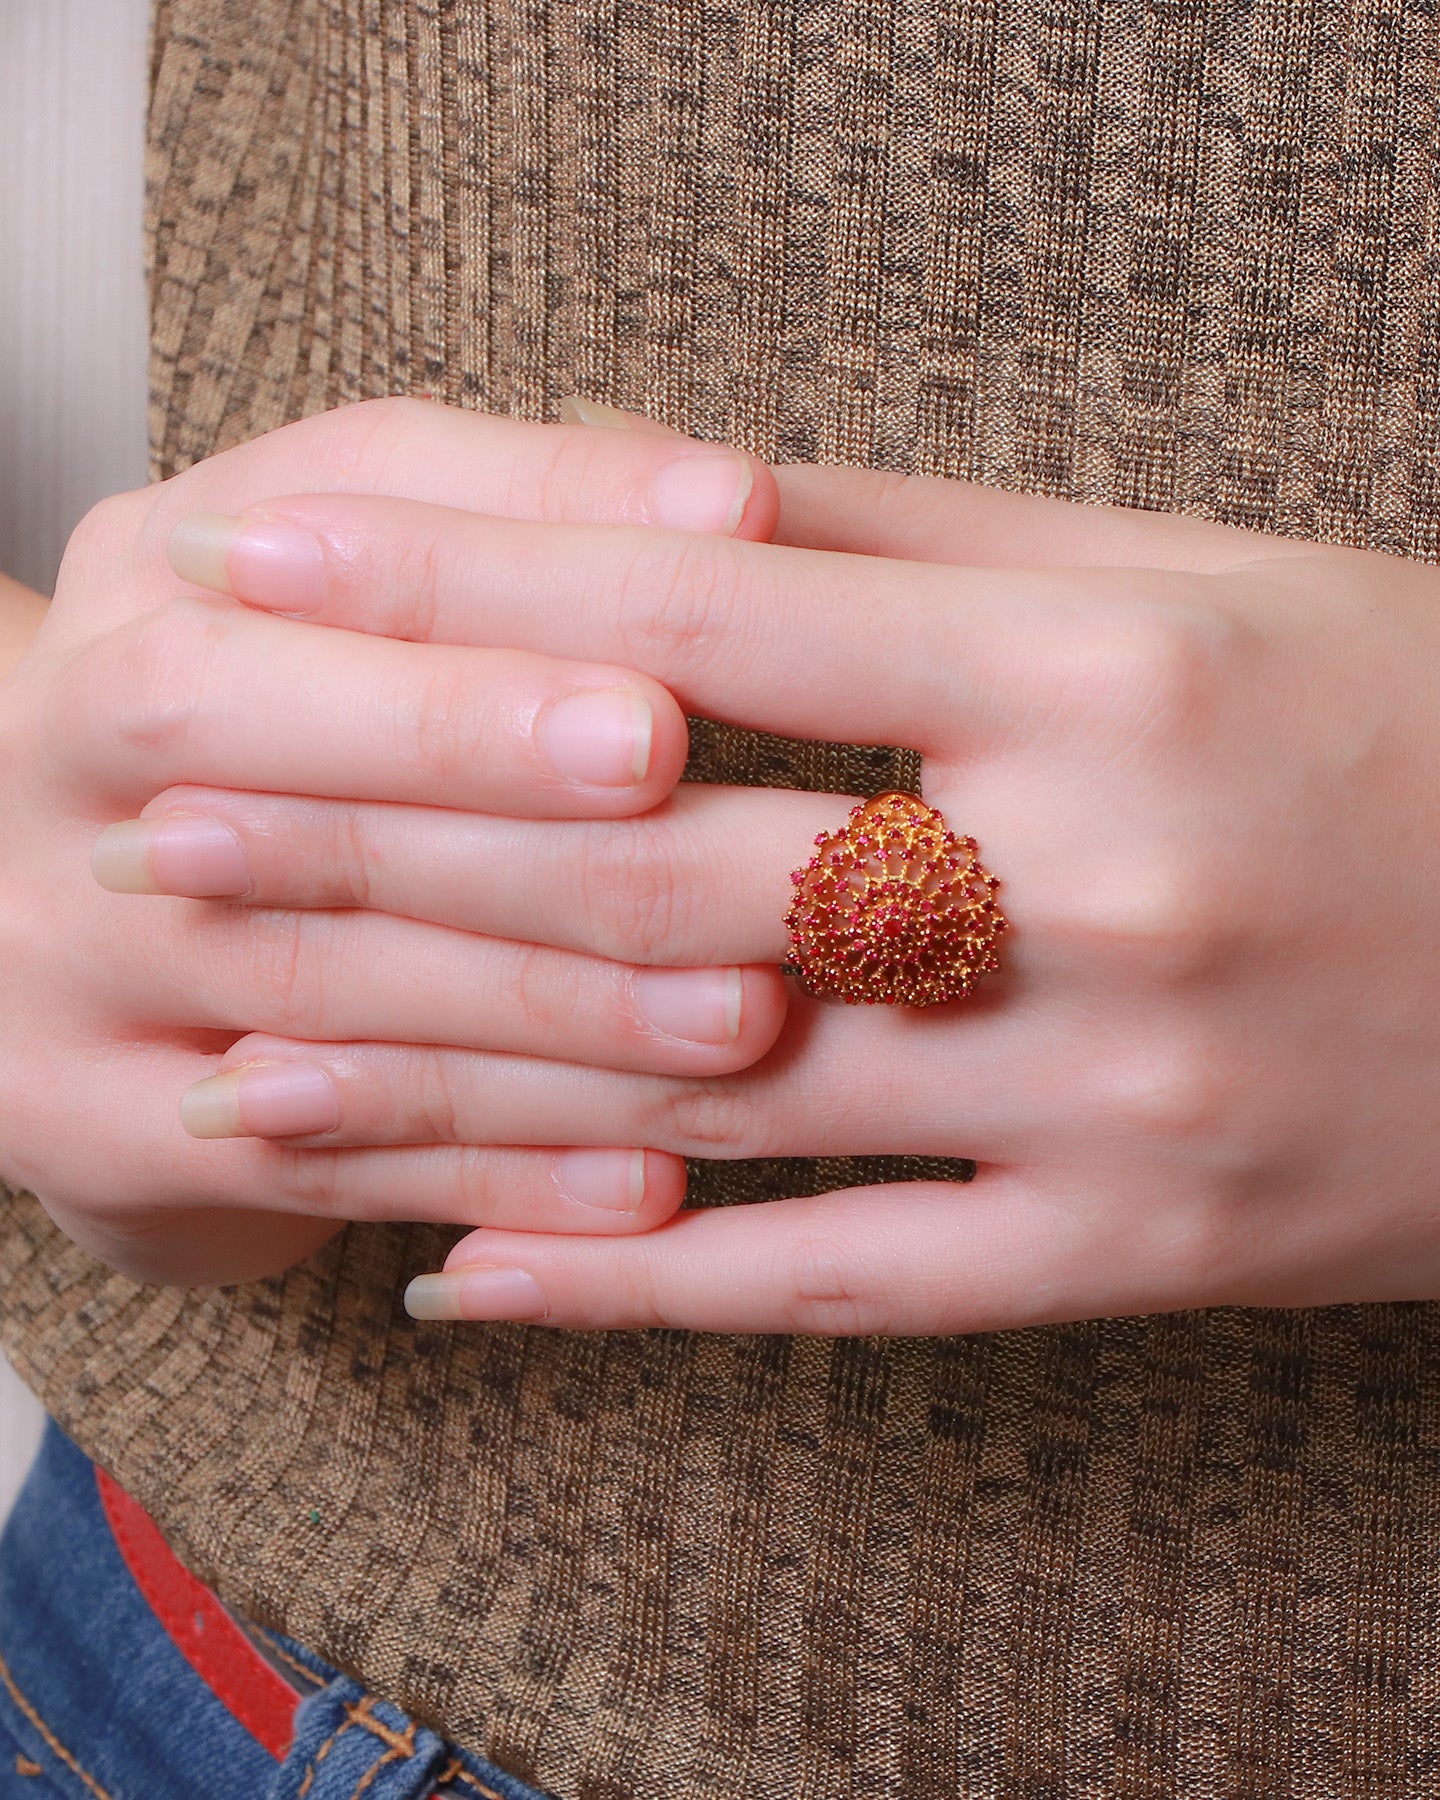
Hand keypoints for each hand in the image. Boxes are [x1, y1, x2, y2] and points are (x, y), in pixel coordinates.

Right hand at [0, 398, 793, 1283]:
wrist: (67, 927)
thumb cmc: (300, 743)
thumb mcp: (362, 612)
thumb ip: (524, 546)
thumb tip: (736, 508)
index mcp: (153, 572)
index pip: (325, 498)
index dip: (529, 517)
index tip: (735, 529)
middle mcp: (57, 742)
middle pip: (230, 722)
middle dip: (466, 736)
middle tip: (663, 762)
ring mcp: (51, 952)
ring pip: (302, 972)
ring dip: (541, 999)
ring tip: (740, 1015)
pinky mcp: (90, 1126)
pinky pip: (304, 1165)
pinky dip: (494, 1170)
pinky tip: (656, 1184)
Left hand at [177, 458, 1439, 1330]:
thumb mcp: (1234, 586)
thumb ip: (961, 562)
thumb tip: (702, 517)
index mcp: (1125, 658)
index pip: (709, 599)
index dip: (457, 577)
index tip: (272, 567)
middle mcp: (1110, 875)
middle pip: (664, 848)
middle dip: (384, 831)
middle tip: (170, 819)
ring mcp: (1130, 1092)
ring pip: (722, 1093)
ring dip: (455, 1084)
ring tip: (249, 1072)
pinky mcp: (1165, 1253)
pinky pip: (853, 1285)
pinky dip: (646, 1288)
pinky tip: (475, 1276)